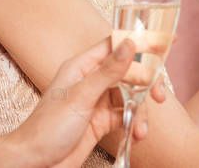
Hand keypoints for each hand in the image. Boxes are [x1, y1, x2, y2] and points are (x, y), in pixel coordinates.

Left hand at [12, 37, 165, 167]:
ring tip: (140, 128)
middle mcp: (90, 82)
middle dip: (145, 84)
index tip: (164, 42)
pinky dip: (133, 124)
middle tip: (159, 95)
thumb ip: (108, 72)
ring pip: (129, 97)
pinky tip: (136, 134)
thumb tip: (129, 44)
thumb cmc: (47, 128)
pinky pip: (125, 117)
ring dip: (140, 111)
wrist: (34, 163)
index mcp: (82, 67)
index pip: (114, 46)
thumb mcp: (81, 97)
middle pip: (127, 73)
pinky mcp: (100, 123)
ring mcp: (96, 103)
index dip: (138, 42)